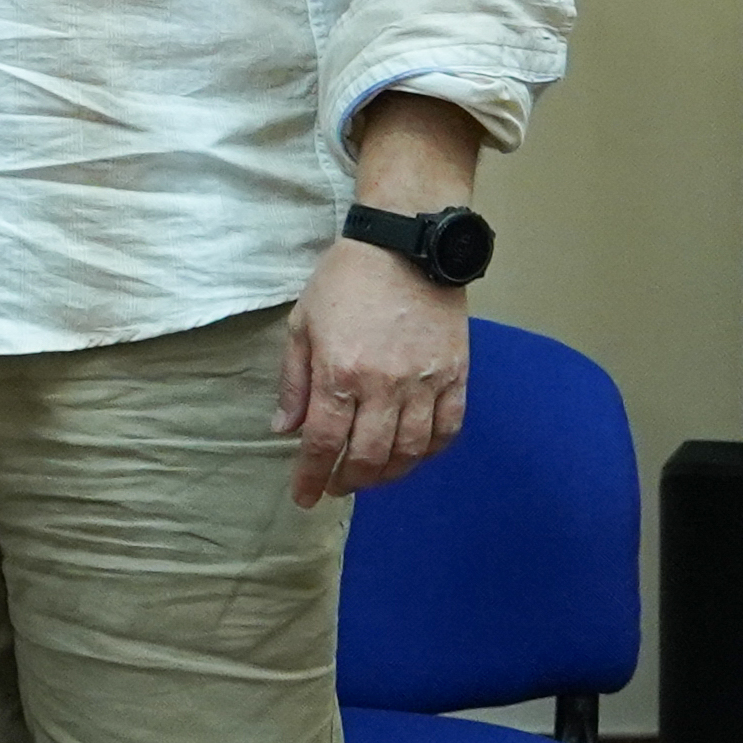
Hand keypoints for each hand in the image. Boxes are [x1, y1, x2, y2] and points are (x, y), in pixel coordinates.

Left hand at [277, 241, 469, 501]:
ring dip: (389, 475)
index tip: (305, 497)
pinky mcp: (456, 374)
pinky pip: (448, 429)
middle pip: (369, 456)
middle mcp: (384, 386)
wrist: (406, 244)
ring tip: (371, 476)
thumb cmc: (345, 280)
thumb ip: (294, 382)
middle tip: (337, 487)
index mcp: (340, 373)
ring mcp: (426, 382)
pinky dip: (430, 451)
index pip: (324, 443)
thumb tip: (285, 429)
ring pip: (410, 451)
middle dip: (349, 481)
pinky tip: (413, 455)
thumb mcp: (302, 325)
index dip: (312, 477)